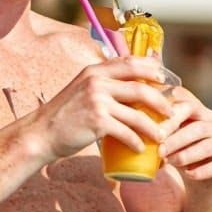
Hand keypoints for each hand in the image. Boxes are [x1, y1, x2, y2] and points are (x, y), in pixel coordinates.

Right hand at [39, 56, 173, 159]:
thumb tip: (128, 88)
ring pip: (137, 113)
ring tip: (161, 136)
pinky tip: (141, 148)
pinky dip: (137, 142)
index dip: (152, 69)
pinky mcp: (97, 122)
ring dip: (153, 127)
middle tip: (170, 112)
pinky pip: (126, 132)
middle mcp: (97, 82)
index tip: (164, 78)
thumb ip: (102, 84)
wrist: (41, 133)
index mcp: (95, 71)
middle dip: (160, 101)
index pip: (130, 62)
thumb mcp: (81, 89)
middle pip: (140, 87)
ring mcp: (97, 101)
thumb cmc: (64, 115)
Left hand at [158, 88, 211, 184]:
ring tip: (170, 163)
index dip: (171, 115)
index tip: (154, 129)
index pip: (189, 105)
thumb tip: (135, 129)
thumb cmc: (185, 159)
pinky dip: (203, 170)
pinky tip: (190, 175)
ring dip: (186, 155)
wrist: (206, 187)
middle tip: (159, 150)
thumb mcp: (172, 142)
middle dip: (176, 139)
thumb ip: (161, 132)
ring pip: (208, 146)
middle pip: (197, 127)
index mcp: (202, 115)